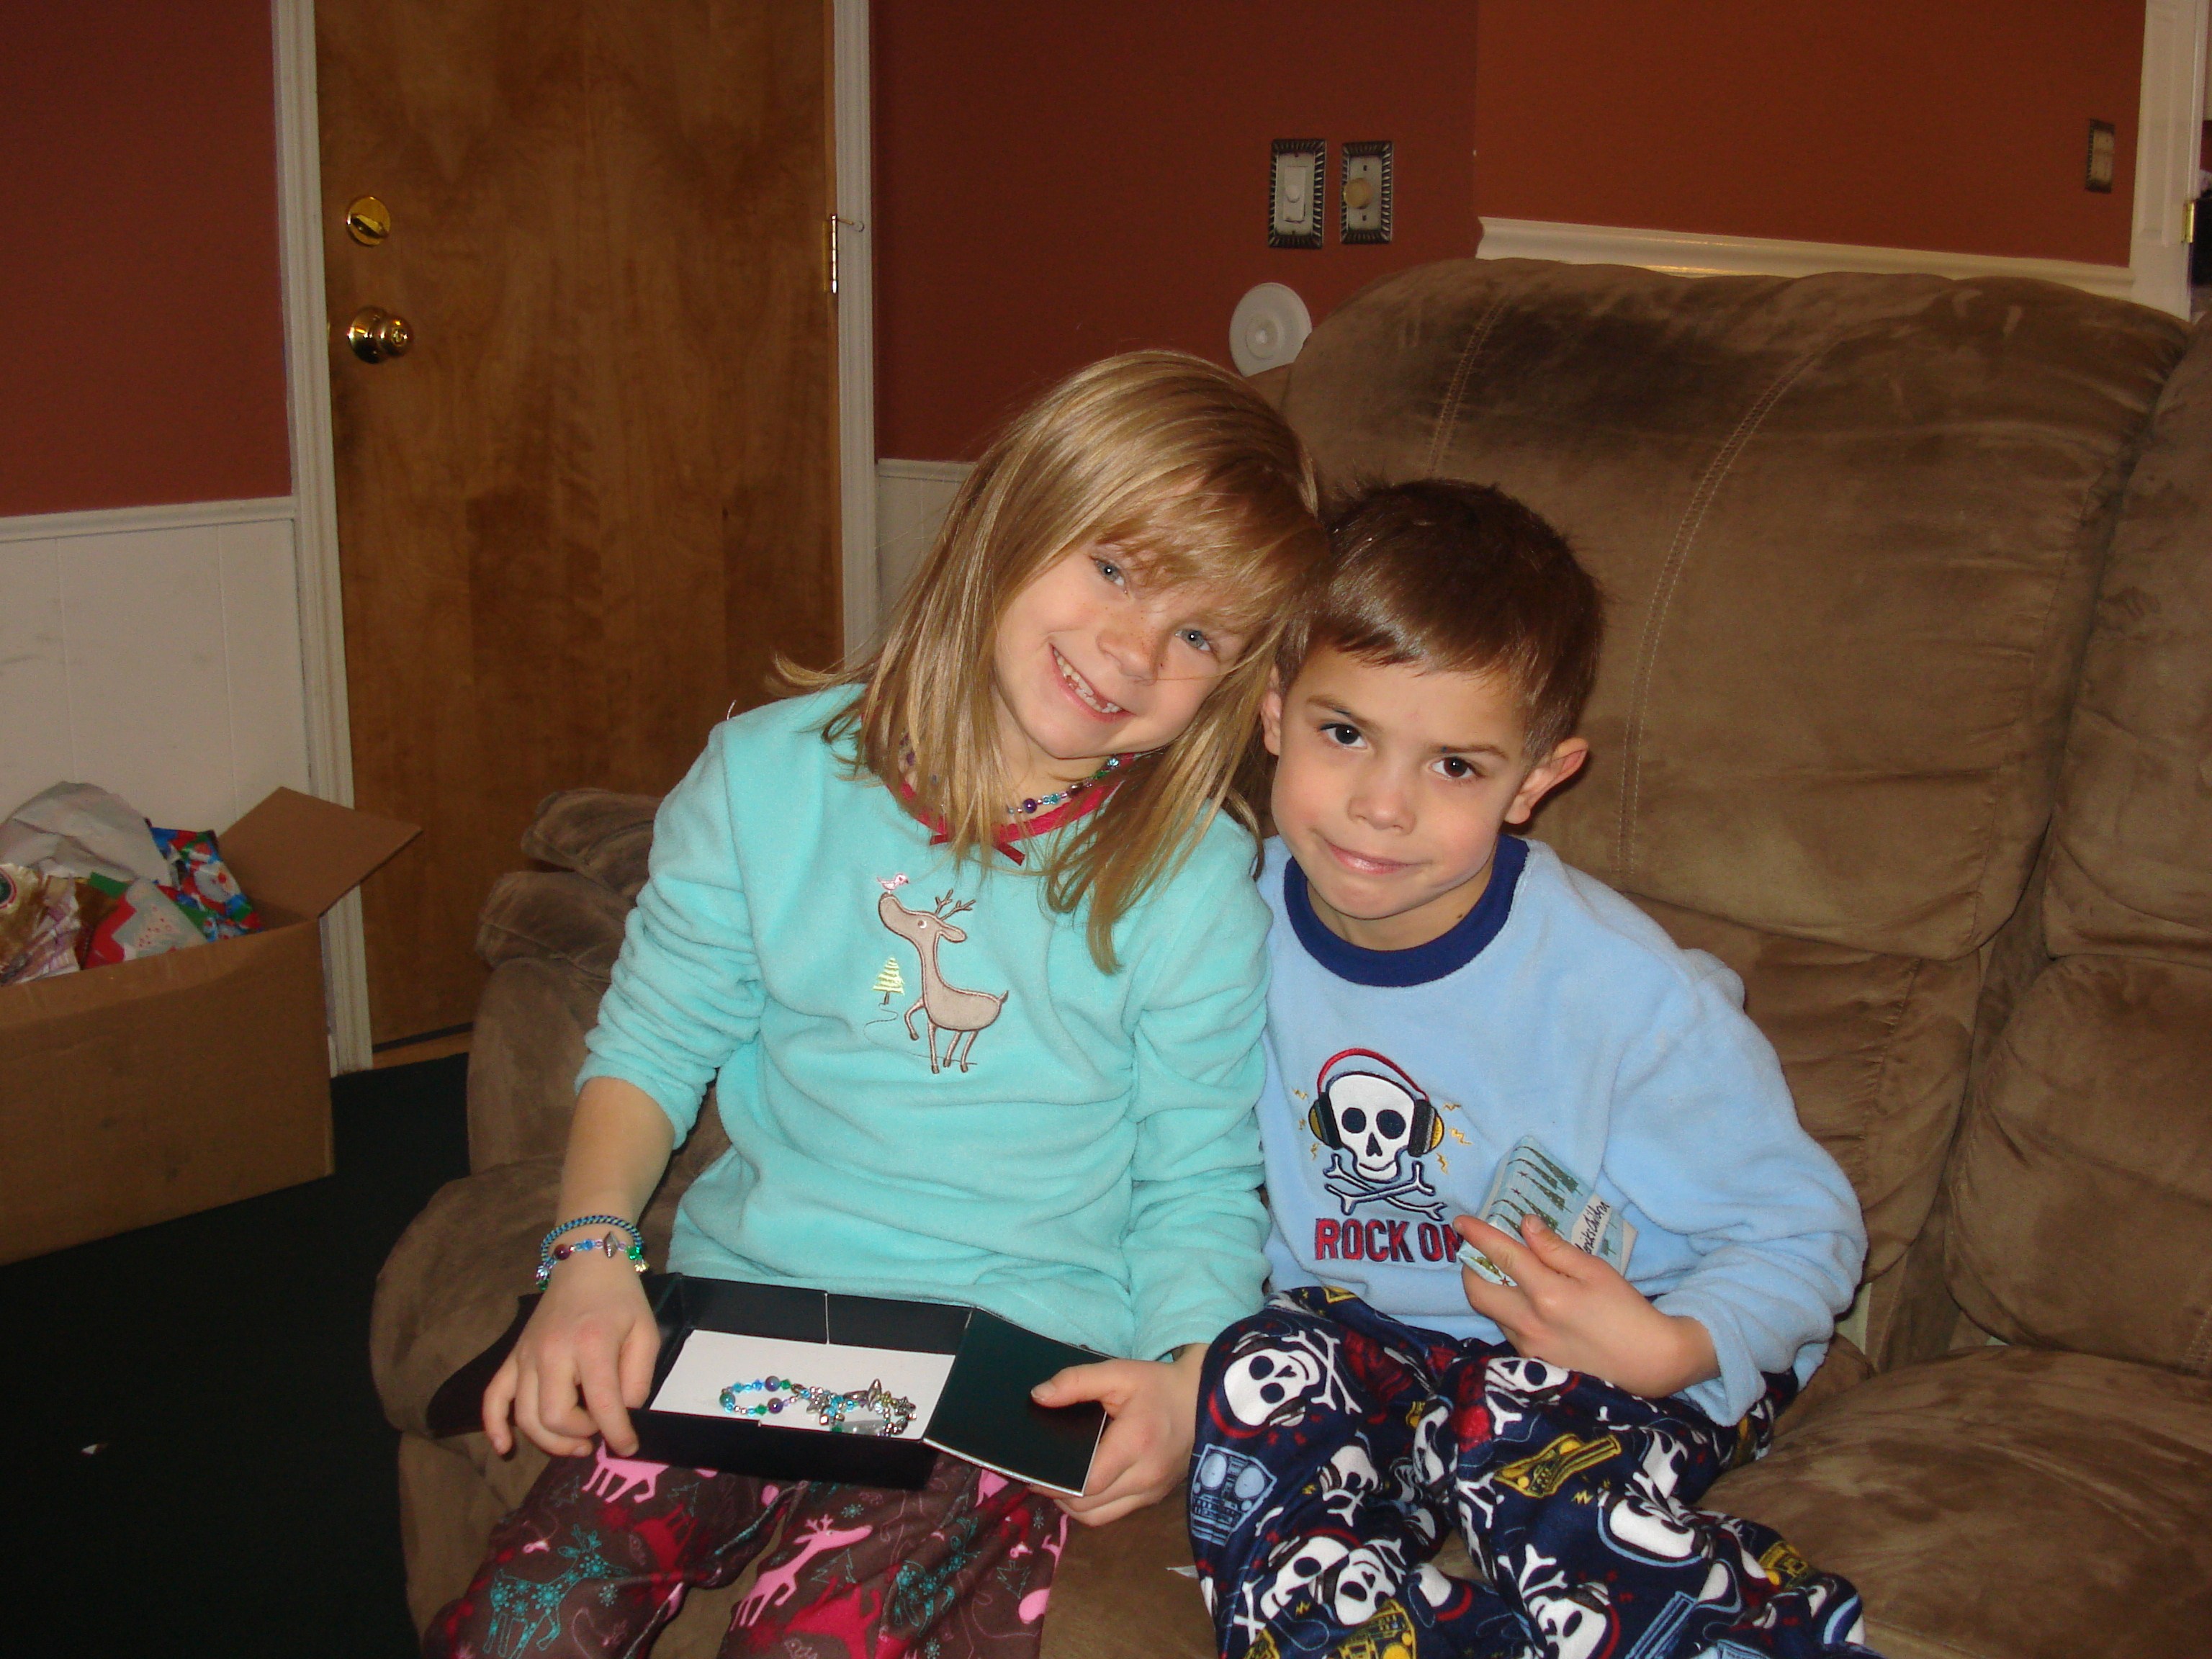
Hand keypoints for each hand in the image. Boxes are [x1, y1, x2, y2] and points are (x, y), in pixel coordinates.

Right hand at [482, 1252, 660, 1458]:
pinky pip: (493, 1397)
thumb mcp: (646, 1332)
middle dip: (580, 1435)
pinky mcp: (513, 1356)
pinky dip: (494, 1426)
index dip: (618, 1434)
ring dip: (550, 1440)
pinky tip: (504, 1447)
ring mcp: (526, 1356)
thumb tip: (625, 1414)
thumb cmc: (620, 1298)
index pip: (602, 1405)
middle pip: (554, 1417)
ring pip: (525, 1417)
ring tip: (577, 1443)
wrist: (586, 1263)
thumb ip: (638, 1378)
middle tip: (599, 1433)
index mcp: (591, 1345)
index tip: (629, 1447)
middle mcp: (552, 1353)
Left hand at [1029, 1344, 1205, 1525]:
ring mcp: (1152, 1492)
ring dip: (1074, 1507)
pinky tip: (1083, 1486)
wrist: (1206, 1401)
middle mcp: (1145, 1476)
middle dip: (1058, 1497)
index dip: (1055, 1485)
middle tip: (1039, 1477)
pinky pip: (1116, 1512)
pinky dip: (1094, 1506)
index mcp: (1134, 1444)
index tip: (1033, 1474)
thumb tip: (1038, 1397)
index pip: (1087, 1484)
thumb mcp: (1118, 1373)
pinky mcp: (1155, 1497)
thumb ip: (1076, 1382)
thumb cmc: (1160, 1386)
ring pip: (1100, 1518)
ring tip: (1058, 1484)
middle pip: (1089, 1507)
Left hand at [1453, 1213, 1716, 1398]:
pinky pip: (1507, 1327)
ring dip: (1488, 1288)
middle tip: (1480, 1250)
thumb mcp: (1596, 1271)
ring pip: (1490, 1311)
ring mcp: (1528, 1345)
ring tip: (1503, 1272)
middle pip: (1477, 1290)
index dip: (1479, 1235)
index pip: (1502, 1256)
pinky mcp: (1532, 1360)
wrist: (1647, 1362)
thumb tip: (1525, 1225)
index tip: (1462, 1222)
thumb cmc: (1626, 1311)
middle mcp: (1530, 1322)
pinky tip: (1525, 1300)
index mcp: (1548, 1295)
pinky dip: (1506, 1308)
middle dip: (1470, 1266)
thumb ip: (1555, 1249)